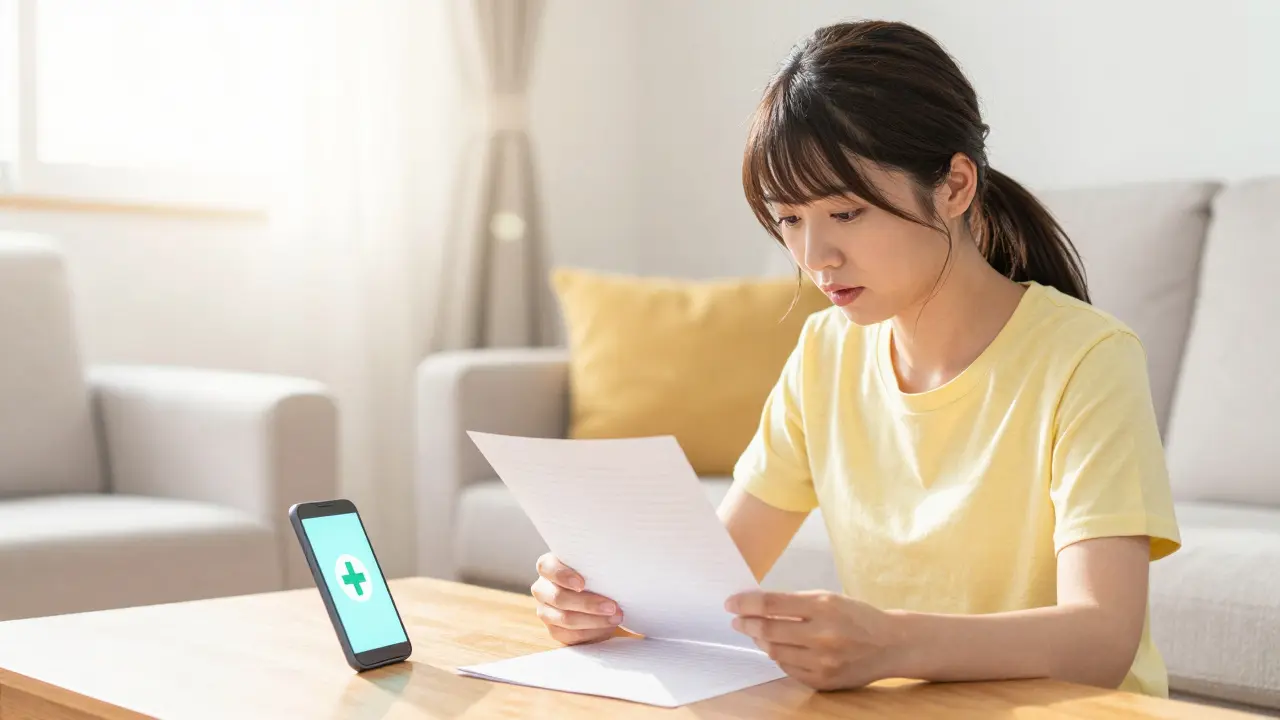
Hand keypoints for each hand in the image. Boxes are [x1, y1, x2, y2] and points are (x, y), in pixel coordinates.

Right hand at [531, 553, 624, 644]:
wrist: (598, 599)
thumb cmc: (595, 577)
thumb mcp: (593, 566)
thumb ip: (595, 564)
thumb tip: (616, 565)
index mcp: (547, 567)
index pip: (547, 567)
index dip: (563, 575)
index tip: (582, 584)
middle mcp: (542, 589)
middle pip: (559, 598)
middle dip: (588, 604)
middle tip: (611, 606)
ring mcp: (545, 611)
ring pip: (565, 619)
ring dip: (594, 620)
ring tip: (615, 618)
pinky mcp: (554, 630)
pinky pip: (570, 635)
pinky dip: (591, 632)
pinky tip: (606, 627)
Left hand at [726, 590, 907, 690]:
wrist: (890, 644)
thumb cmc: (856, 616)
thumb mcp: (828, 599)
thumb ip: (793, 603)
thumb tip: (755, 605)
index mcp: (824, 607)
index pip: (772, 604)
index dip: (746, 603)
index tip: (731, 603)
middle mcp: (823, 635)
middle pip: (768, 630)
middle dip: (746, 624)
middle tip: (737, 619)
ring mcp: (823, 662)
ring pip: (774, 652)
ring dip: (760, 641)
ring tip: (757, 632)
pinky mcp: (823, 681)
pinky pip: (788, 668)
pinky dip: (779, 656)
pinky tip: (779, 647)